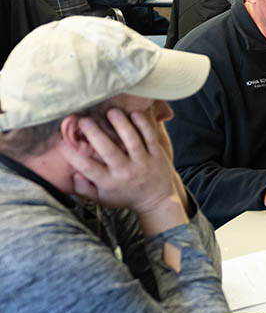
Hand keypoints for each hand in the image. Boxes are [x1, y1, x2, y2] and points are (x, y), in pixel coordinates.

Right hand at [57, 108, 182, 215]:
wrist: (158, 200)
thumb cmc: (125, 196)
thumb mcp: (102, 199)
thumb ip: (85, 189)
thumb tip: (73, 174)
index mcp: (109, 182)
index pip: (88, 168)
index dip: (73, 156)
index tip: (60, 142)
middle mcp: (125, 172)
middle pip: (109, 151)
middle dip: (95, 134)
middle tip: (83, 120)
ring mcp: (143, 162)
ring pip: (132, 140)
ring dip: (121, 124)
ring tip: (110, 111)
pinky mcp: (157, 154)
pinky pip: (150, 137)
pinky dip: (143, 125)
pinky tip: (133, 114)